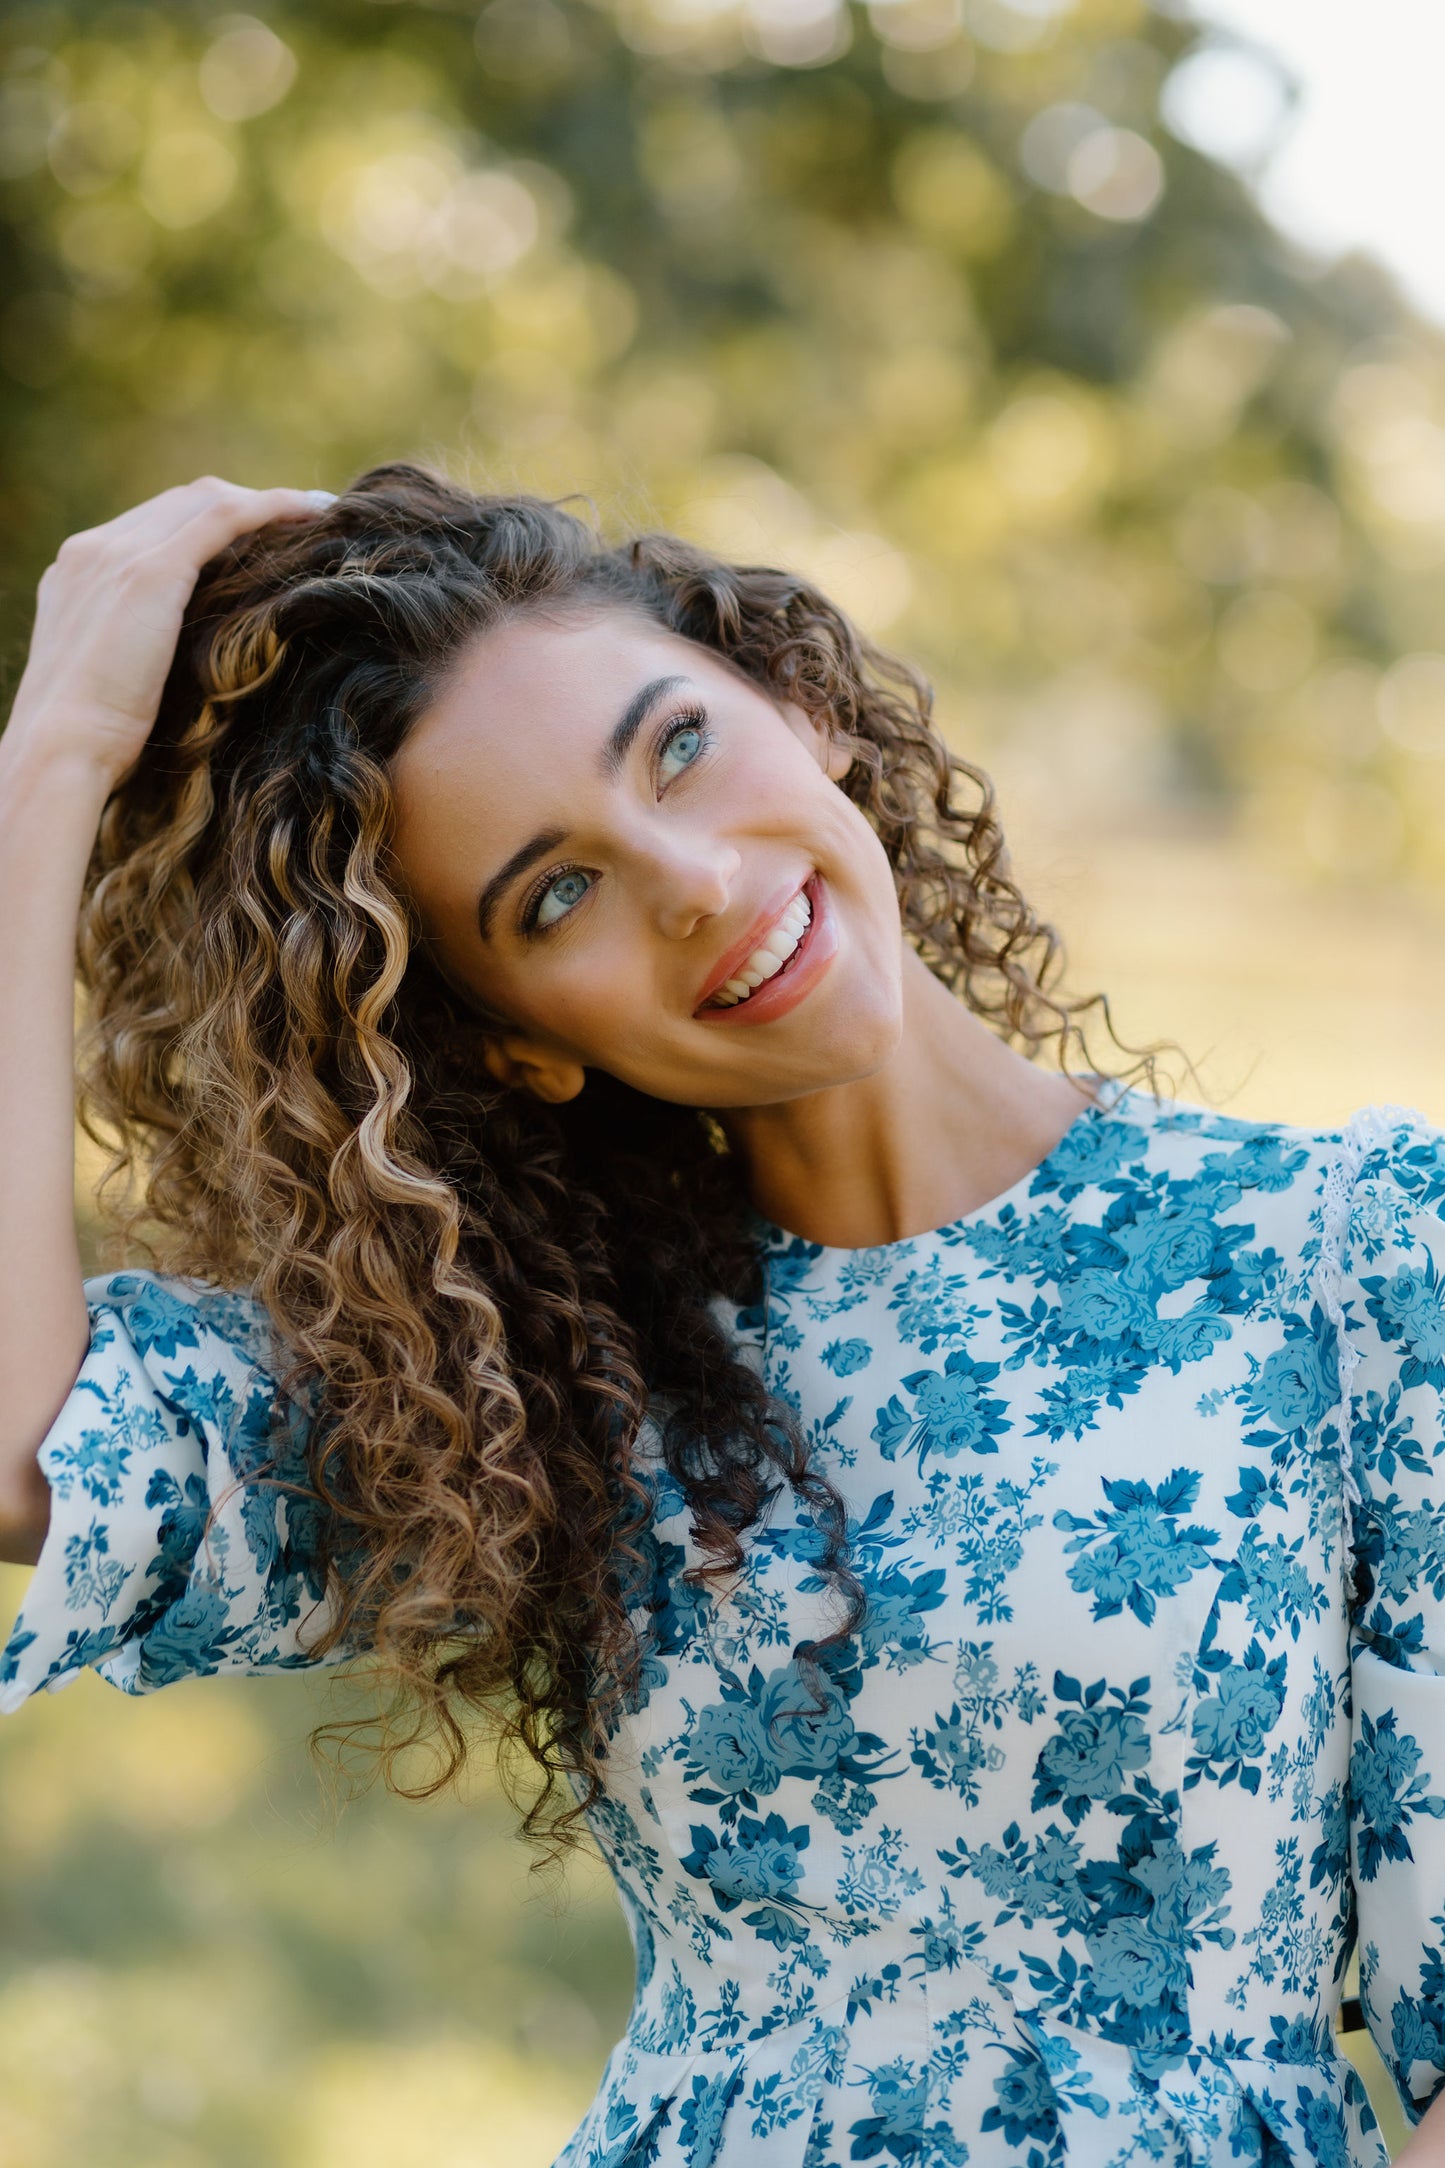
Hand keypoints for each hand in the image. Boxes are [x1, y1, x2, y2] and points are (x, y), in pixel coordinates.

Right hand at [2, 477, 331, 791]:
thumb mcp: (114, 681)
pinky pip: (223, 519)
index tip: (258, 540)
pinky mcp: (150, 571)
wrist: (61, 749)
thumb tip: (190, 667)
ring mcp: (117, 553)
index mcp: (77, 572)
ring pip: (204, 502)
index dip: (210, 526)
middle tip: (300, 521)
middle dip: (242, 506)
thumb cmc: (92, 741)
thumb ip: (140, 651)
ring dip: (264, 503)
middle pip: (180, 503)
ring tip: (314, 514)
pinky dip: (271, 508)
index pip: (153, 524)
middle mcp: (93, 549)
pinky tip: (311, 513)